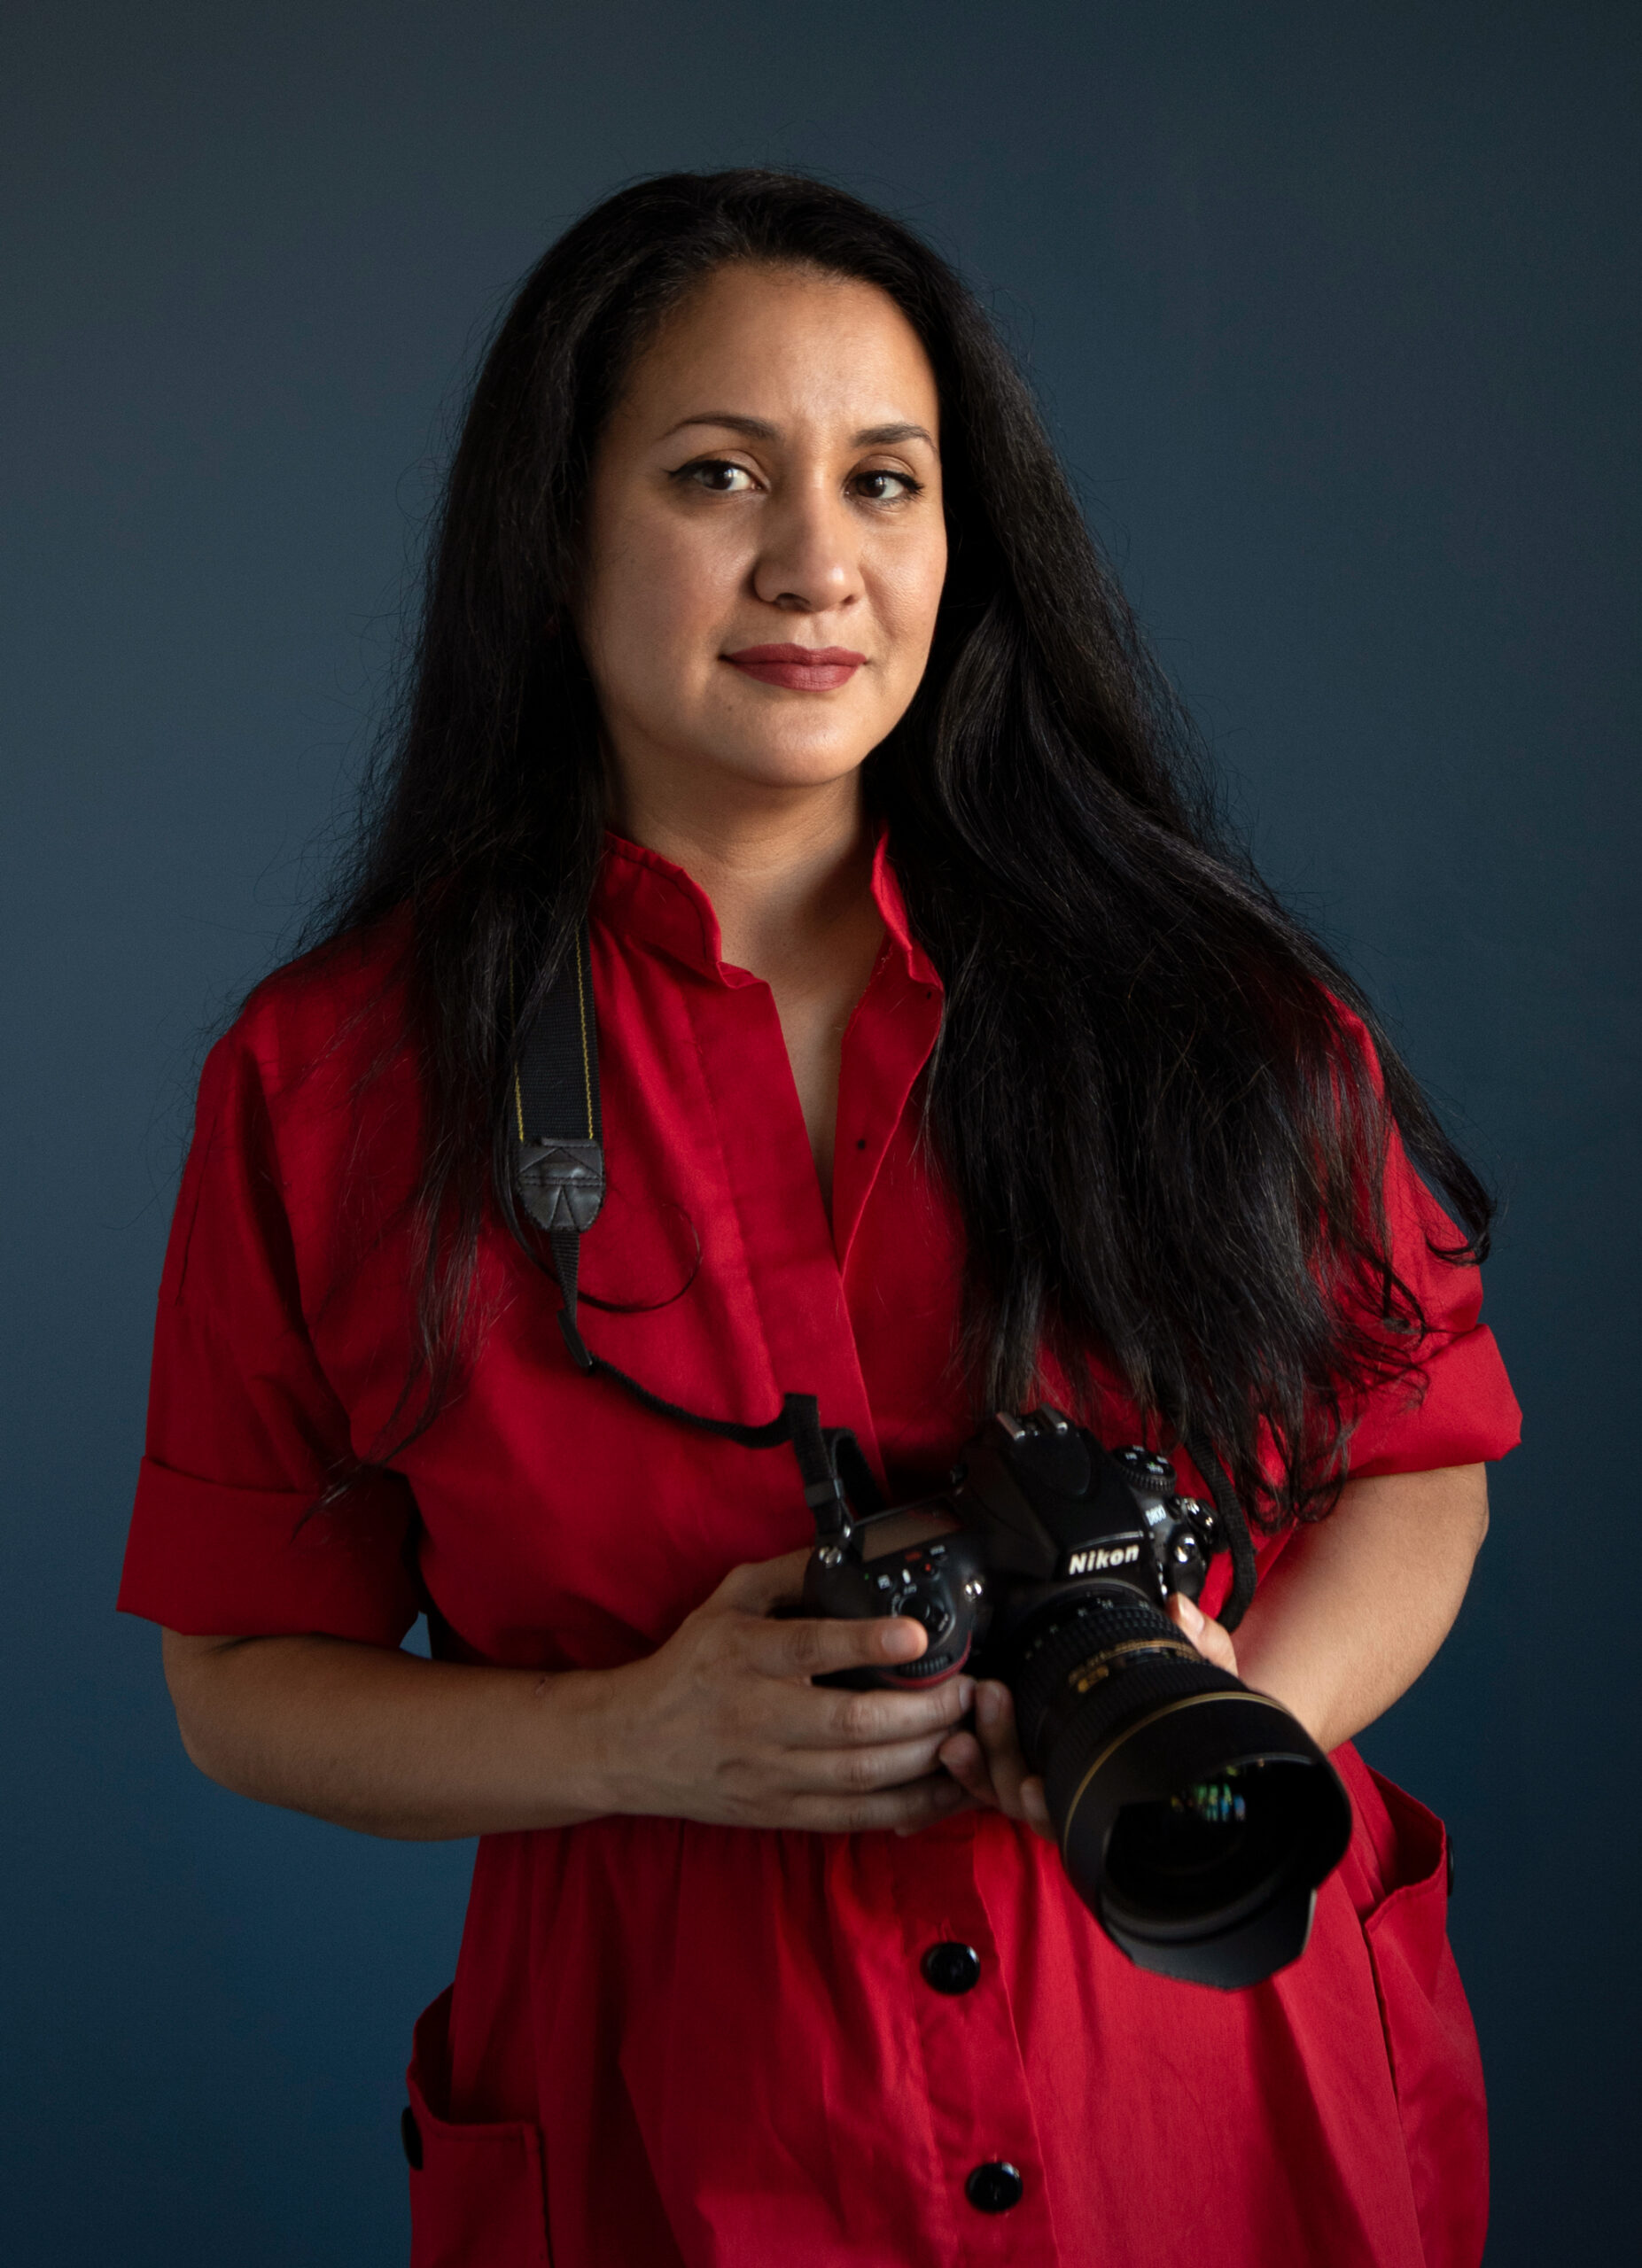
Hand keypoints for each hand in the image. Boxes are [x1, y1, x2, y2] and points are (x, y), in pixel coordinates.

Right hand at [587, 1548, 975, 1833]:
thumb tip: (844, 1553)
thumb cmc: (687, 1669)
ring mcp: (771, 1773)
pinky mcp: (782, 1812)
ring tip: (968, 1731)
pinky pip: (857, 1818)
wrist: (630, 1747)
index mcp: (744, 1657)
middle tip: (968, 1690)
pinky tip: (945, 1786)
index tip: (914, 1633)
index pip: (808, 1649)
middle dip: (923, 1711)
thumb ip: (786, 1574)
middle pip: (851, 1724)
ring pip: (862, 1776)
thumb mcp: (725, 1602)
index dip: (865, 1642)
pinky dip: (909, 1806)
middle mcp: (757, 1718)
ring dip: (926, 1757)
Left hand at [935, 1592, 1241, 1840]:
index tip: (1036, 1785)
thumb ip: (1206, 1649)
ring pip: (1000, 1787)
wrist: (1193, 1732)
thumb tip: (1181, 1612)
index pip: (1078, 1810)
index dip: (1052, 1805)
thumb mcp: (1213, 1685)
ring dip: (977, 1757)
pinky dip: (967, 1767)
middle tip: (993, 1698)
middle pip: (1025, 1796)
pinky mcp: (1024, 1762)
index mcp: (1119, 1787)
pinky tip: (954, 1741)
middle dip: (1000, 1755)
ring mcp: (1049, 1780)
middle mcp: (1080, 1793)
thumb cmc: (1199, 1719)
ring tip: (965, 1718)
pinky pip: (987, 1777)